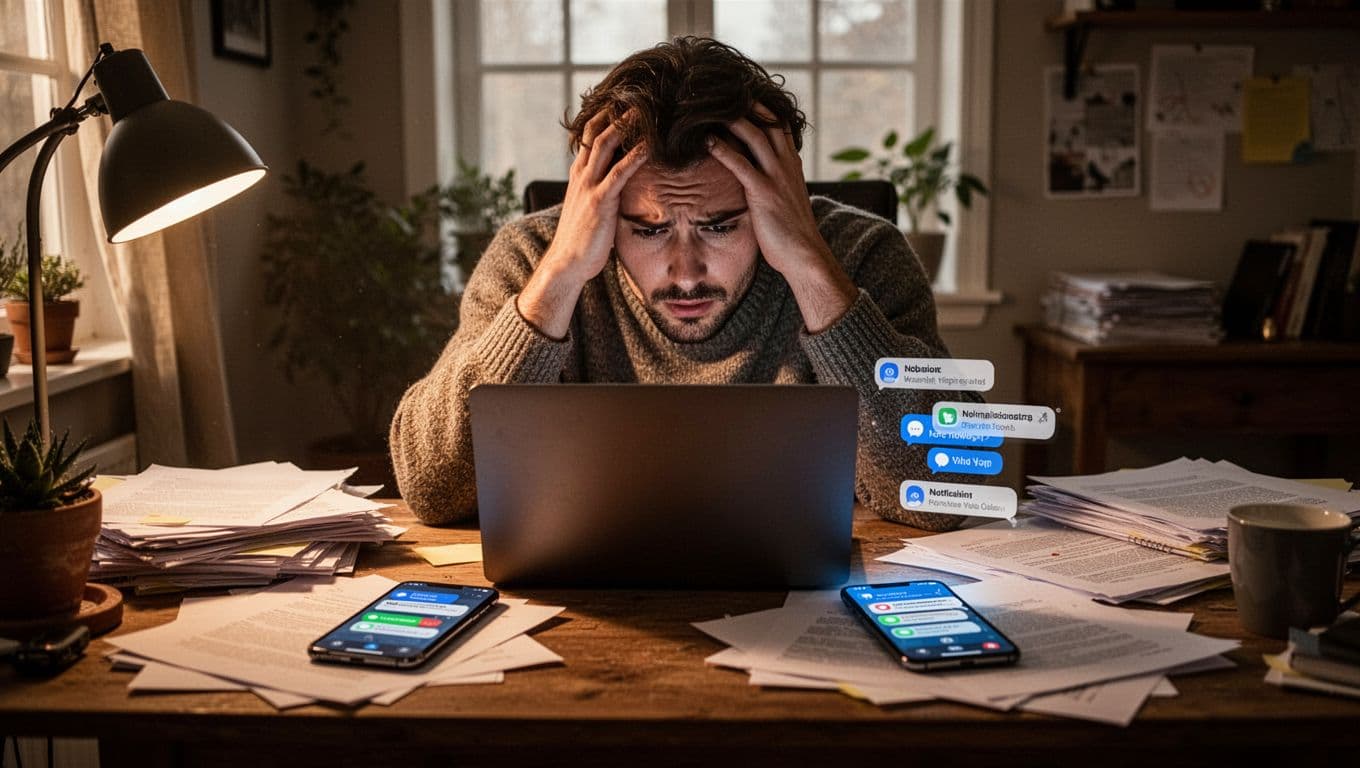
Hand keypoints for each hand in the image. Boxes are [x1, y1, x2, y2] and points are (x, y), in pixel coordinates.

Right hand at [517, 111, 647, 338]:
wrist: (567, 262)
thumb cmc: (582, 238)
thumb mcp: (589, 206)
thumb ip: (602, 190)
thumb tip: (621, 183)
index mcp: (578, 173)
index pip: (589, 133)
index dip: (605, 115)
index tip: (625, 101)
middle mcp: (581, 174)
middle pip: (595, 130)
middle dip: (616, 111)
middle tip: (638, 94)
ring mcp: (589, 186)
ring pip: (605, 144)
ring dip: (625, 124)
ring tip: (646, 109)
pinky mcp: (600, 200)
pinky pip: (619, 172)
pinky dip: (636, 155)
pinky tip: (651, 145)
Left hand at [706, 106, 856, 332]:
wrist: (804, 255)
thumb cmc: (791, 233)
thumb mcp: (786, 199)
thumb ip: (774, 181)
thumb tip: (756, 175)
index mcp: (792, 164)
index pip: (779, 124)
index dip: (761, 106)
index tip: (741, 94)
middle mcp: (786, 164)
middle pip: (767, 121)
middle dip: (745, 103)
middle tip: (720, 90)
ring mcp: (776, 177)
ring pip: (754, 135)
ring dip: (731, 118)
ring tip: (709, 106)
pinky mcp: (764, 192)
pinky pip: (741, 164)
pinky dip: (723, 149)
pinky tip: (706, 140)